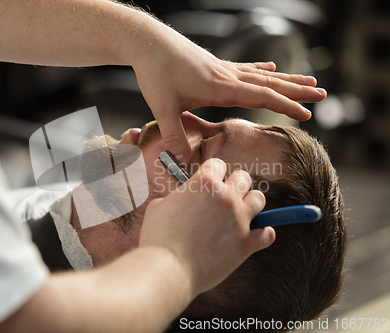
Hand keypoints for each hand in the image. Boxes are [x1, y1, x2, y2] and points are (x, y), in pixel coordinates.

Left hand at [131, 29, 325, 162]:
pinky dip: (262, 69)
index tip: (306, 115)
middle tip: (322, 95)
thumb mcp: (162, 108)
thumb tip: (181, 162)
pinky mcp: (215, 65)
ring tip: (309, 80)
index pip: (261, 97)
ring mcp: (223, 68)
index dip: (285, 106)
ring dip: (286, 79)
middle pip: (270, 83)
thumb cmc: (155, 73)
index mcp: (220, 87)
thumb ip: (174, 135)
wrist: (148, 43)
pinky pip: (246, 68)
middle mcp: (227, 76)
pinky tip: (271, 66)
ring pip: (262, 75)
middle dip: (297, 91)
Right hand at [139, 159, 274, 296]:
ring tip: (240, 213)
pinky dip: (262, 233)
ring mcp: (239, 220)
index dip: (212, 172)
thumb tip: (181, 201)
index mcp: (204, 182)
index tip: (209, 182)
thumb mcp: (159, 206)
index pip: (218, 164)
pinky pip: (267, 233)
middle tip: (224, 197)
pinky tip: (254, 235)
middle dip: (234, 185)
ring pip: (259, 200)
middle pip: (243, 178)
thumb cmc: (158, 238)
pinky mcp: (246, 244)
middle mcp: (226, 197)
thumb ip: (176, 198)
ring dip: (250, 204)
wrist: (167, 268)